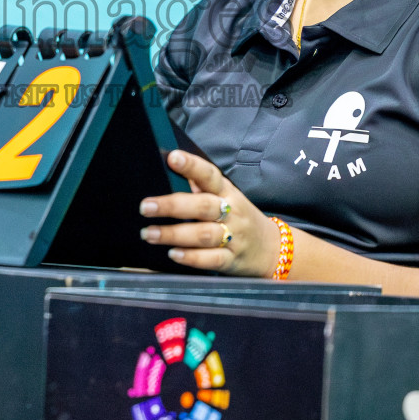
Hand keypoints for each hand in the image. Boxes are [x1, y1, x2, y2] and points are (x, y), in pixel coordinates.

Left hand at [139, 150, 277, 276]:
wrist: (272, 249)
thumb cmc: (240, 218)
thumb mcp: (227, 197)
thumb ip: (200, 186)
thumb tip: (171, 167)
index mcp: (228, 192)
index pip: (209, 175)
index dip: (192, 166)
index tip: (172, 158)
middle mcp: (232, 213)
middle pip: (202, 206)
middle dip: (172, 205)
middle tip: (146, 207)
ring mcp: (234, 237)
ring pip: (203, 234)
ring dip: (174, 234)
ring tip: (149, 233)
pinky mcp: (232, 260)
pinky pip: (211, 259)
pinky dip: (191, 257)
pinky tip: (173, 254)